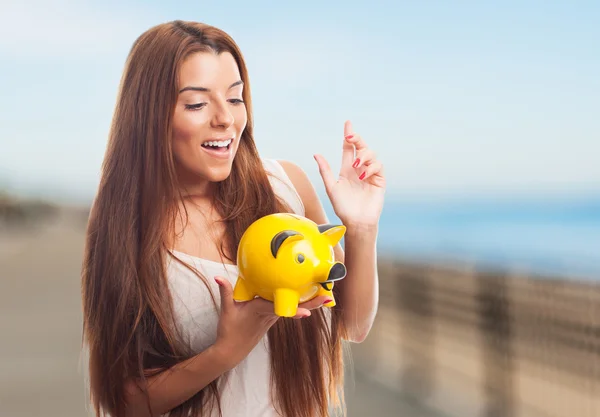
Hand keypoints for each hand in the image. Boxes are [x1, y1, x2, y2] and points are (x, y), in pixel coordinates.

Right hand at [212, 277, 330, 368]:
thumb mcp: (226, 310)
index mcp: (260, 311)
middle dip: (311, 304)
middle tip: (327, 298)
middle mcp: (270, 315)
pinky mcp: (271, 319)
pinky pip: (286, 310)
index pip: (279, 309)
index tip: (308, 312)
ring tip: (324, 296)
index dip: (294, 310)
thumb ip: (225, 291)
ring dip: (308, 303)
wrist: (230, 351)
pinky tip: (305, 298)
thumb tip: (217, 276)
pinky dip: (296, 304)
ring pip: (292, 308)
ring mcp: (272, 318)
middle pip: (293, 307)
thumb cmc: (229, 331)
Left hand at [313, 120, 384, 227]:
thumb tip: (316, 154)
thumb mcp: (331, 187)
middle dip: (357, 140)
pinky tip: (362, 175)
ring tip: (355, 165)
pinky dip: (370, 167)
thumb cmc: (342, 207)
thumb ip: (325, 170)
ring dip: (363, 156)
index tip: (348, 123)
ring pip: (371, 154)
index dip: (348, 136)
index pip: (348, 149)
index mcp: (346, 169)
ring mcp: (370, 174)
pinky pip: (378, 166)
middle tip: (350, 138)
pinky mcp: (379, 180)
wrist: (356, 221)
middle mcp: (359, 169)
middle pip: (360, 147)